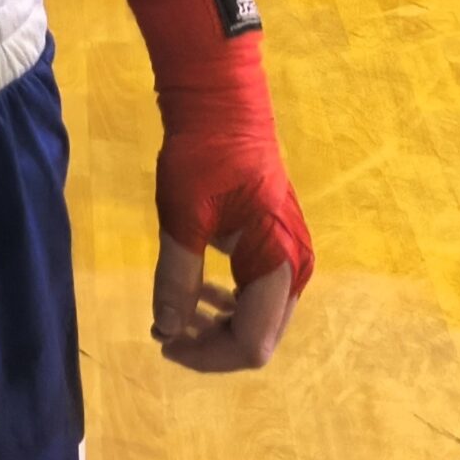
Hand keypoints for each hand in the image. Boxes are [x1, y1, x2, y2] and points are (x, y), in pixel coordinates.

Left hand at [124, 0, 312, 372]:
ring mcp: (291, 255)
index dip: (208, 355)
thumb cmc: (203, 156)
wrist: (223, 104)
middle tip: (163, 329)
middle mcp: (296, 268)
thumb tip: (168, 330)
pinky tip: (196, 290)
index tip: (164, 342)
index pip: (253, 343)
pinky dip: (226, 298)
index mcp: (279, 266)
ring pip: (258, 313)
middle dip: (211, 342)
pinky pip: (256, 289)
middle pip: (259, 334)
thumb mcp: (182, 219)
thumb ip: (178, 279)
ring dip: (217, 321)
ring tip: (173, 312)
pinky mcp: (278, 242)